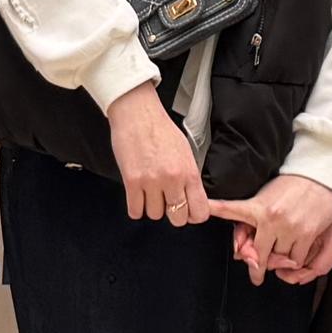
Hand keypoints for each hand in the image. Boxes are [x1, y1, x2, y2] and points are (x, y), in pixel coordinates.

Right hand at [107, 85, 206, 227]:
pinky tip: (138, 195)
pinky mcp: (131, 181)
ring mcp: (151, 182)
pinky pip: (135, 210)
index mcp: (189, 172)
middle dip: (172, 212)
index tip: (187, 211)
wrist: (137, 114)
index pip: (199, 212)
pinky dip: (136, 206)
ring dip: (151, 206)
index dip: (193, 214)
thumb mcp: (186, 152)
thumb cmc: (160, 128)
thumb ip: (189, 177)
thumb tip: (192, 197)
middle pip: (177, 218)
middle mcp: (172, 179)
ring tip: (150, 192)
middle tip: (166, 201)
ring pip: (154, 215)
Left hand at [224, 174, 331, 284]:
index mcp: (258, 206)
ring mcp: (289, 228)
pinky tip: (294, 257)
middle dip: (256, 267)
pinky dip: (295, 260)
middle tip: (256, 277)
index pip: (231, 210)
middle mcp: (271, 220)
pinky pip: (297, 258)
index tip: (203, 210)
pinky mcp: (306, 234)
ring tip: (280, 262)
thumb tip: (248, 234)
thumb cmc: (295, 182)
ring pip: (279, 258)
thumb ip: (256, 213)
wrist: (320, 175)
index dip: (215, 209)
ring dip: (279, 262)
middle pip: (258, 253)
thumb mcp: (268, 193)